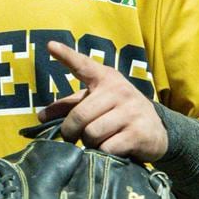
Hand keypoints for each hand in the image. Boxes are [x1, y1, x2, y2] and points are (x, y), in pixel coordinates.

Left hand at [37, 40, 167, 161]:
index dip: (66, 55)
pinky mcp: (138, 133)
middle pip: (80, 116)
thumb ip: (69, 107)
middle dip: (71, 132)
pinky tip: (112, 149)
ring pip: (92, 133)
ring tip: (97, 141)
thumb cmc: (118, 112)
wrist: (158, 130)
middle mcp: (119, 90)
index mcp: (105, 78)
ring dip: (90, 144)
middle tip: (74, 137)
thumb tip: (40, 117)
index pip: (83, 65)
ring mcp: (131, 111)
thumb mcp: (96, 103)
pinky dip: (103, 153)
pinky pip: (107, 147)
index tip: (50, 45)